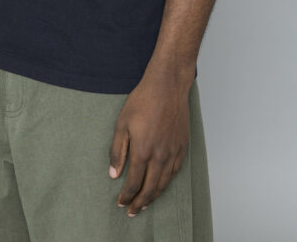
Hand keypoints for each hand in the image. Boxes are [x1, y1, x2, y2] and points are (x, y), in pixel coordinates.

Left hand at [108, 68, 191, 216]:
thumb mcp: (122, 123)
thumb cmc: (142, 101)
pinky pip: (175, 171)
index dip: (126, 196)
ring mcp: (173, 152)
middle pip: (150, 188)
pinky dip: (167, 182)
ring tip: (145, 203)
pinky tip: (161, 184)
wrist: (167, 86)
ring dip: (154, 196)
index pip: (134, 183)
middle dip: (140, 203)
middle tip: (132, 211)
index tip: (121, 203)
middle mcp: (160, 155)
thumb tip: (114, 174)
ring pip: (164, 183)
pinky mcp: (182, 146)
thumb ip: (117, 151)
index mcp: (143, 151)